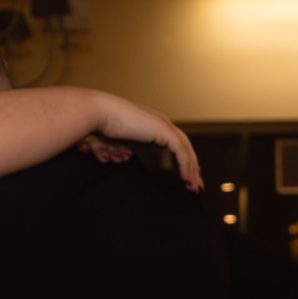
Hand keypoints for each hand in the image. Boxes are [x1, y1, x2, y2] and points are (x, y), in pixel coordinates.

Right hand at [87, 92, 202, 190]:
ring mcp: (164, 124)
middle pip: (186, 147)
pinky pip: (180, 151)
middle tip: (196, 185)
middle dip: (193, 167)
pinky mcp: (163, 130)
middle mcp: (162, 122)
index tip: (186, 176)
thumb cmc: (105, 123)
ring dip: (192, 170)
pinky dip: (185, 166)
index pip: (176, 143)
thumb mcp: (121, 137)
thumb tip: (124, 154)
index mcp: (154, 123)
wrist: (101, 111)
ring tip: (193, 186)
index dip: (184, 160)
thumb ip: (128, 144)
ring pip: (186, 150)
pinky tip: (185, 178)